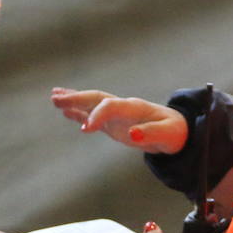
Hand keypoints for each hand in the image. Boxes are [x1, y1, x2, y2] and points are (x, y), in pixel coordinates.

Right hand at [50, 88, 187, 154]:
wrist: (178, 131)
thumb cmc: (174, 132)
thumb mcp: (167, 135)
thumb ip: (151, 133)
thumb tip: (132, 134)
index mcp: (134, 107)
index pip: (110, 105)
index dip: (97, 115)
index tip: (85, 129)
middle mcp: (123, 107)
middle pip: (96, 98)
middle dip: (76, 98)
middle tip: (56, 98)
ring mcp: (117, 115)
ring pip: (91, 104)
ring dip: (73, 100)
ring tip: (54, 97)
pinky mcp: (114, 124)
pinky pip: (93, 116)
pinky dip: (78, 113)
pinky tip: (65, 111)